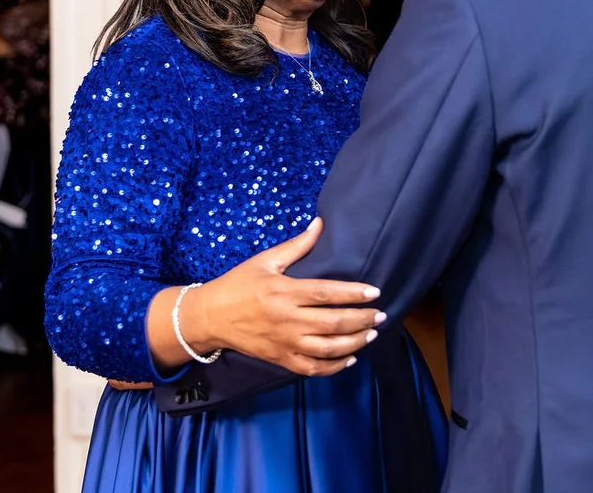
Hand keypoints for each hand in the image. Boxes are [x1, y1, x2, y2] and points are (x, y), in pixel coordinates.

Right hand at [183, 218, 384, 375]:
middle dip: (362, 320)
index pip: (327, 293)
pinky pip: (312, 368)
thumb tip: (320, 224)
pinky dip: (334, 366)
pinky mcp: (281, 359)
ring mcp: (285, 343)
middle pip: (333, 323)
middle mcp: (287, 319)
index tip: (375, 292)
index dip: (354, 294)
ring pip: (327, 348)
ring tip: (371, 334)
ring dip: (354, 343)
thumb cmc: (239, 284)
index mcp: (285, 292)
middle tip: (381, 315)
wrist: (211, 317)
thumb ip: (297, 246)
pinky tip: (350, 358)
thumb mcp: (265, 260)